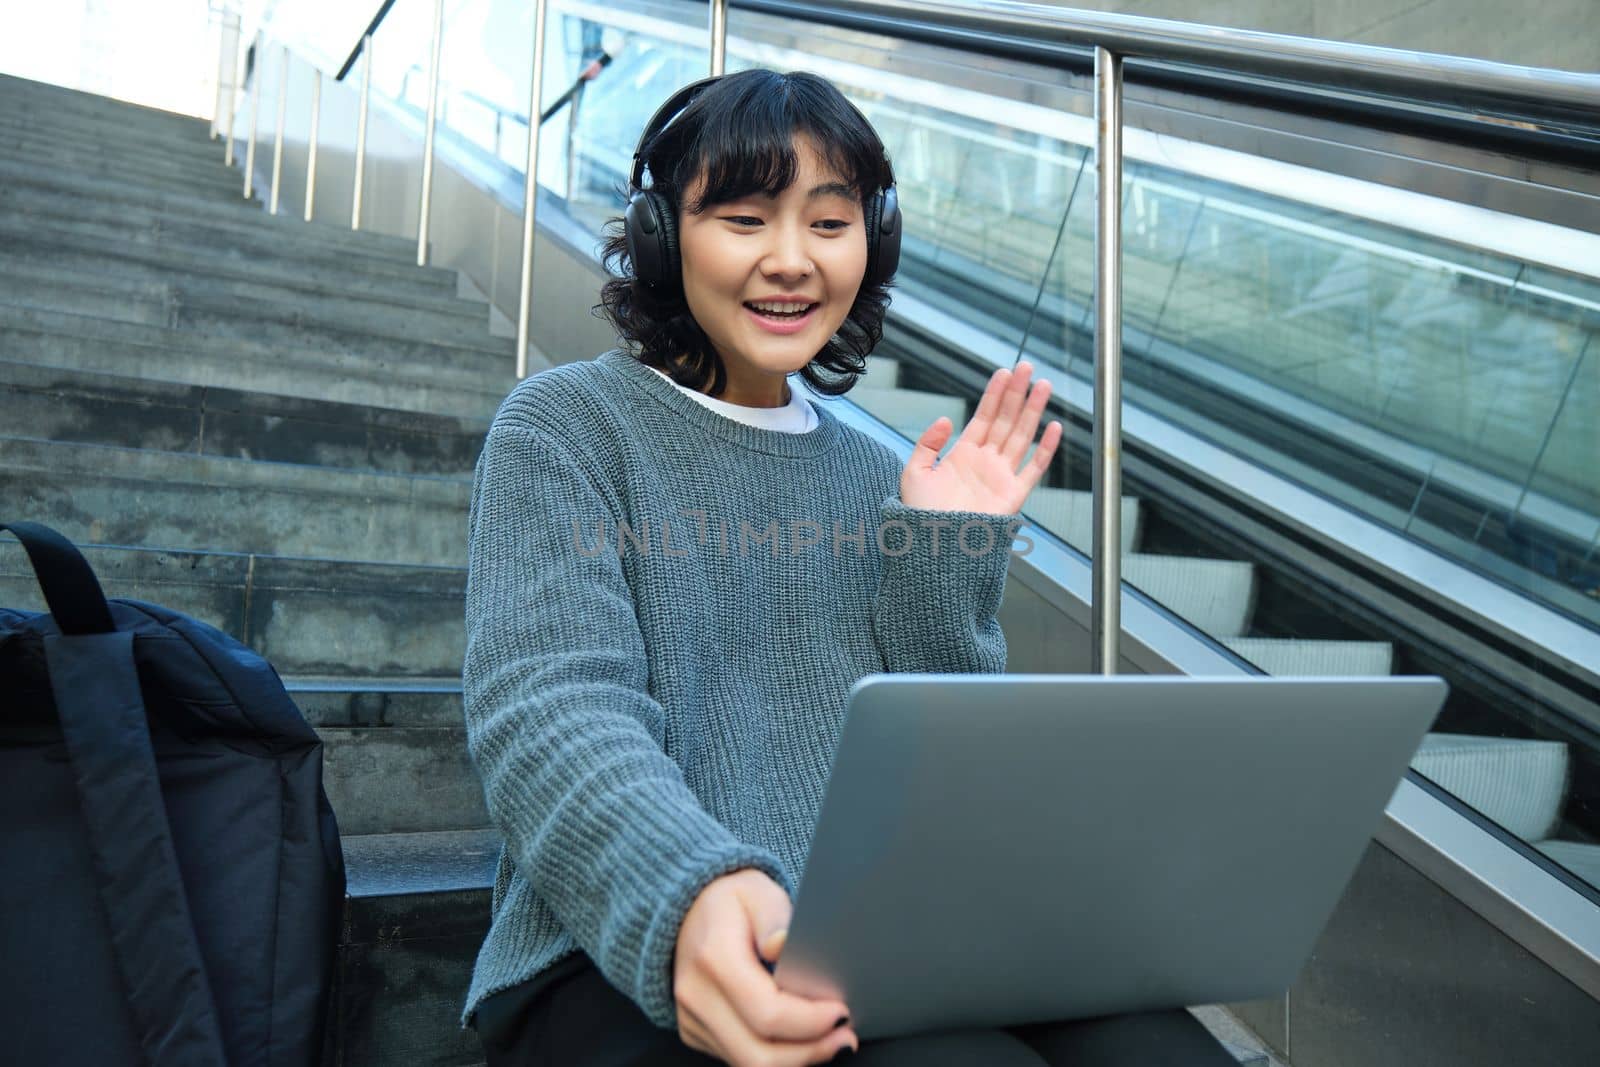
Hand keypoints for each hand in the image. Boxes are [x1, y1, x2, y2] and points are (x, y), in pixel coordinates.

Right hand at [674, 869, 857, 1064]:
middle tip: (844, 1036)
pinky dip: (775, 1055)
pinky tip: (800, 1038)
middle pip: (759, 1053)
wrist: (687, 910)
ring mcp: (692, 1019)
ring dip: (796, 1059)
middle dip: (810, 1051)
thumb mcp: (757, 890)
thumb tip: (783, 946)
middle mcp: (697, 996)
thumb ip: (774, 916)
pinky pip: (739, 1059)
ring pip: (749, 1064)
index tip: (841, 1011)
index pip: (768, 1013)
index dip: (811, 1021)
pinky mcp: (695, 1032)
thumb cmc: (730, 901)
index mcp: (714, 959)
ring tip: (829, 1041)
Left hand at [900, 360, 1061, 515]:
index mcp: (963, 455)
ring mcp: (1001, 477)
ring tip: (1043, 386)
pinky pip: (1034, 468)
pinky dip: (1045, 449)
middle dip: (1017, 394)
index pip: (983, 417)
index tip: (1004, 372)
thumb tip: (945, 419)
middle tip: (1027, 367)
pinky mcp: (1013, 496)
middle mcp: (986, 462)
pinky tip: (1054, 427)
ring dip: (1033, 411)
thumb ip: (927, 444)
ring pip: (1021, 436)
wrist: (933, 546)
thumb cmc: (921, 514)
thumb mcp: (915, 473)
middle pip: (1006, 420)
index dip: (994, 394)